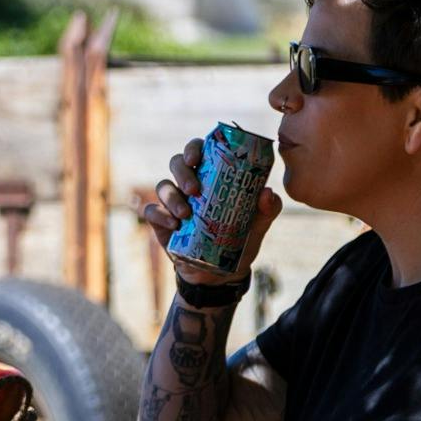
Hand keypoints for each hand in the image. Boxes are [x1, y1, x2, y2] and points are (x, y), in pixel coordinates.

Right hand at [138, 137, 282, 285]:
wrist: (221, 273)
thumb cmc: (239, 240)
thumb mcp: (258, 225)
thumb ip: (267, 208)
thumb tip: (267, 193)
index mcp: (210, 176)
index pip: (198, 151)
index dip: (194, 147)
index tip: (196, 157)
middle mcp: (189, 184)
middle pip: (176, 163)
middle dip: (182, 172)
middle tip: (194, 189)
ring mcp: (173, 202)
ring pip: (163, 186)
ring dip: (172, 197)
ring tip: (186, 214)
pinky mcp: (161, 222)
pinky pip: (152, 211)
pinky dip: (161, 215)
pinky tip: (174, 225)